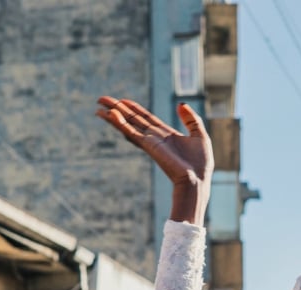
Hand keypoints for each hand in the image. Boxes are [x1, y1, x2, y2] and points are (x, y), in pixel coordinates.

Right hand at [96, 97, 213, 224]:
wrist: (197, 180)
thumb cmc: (201, 164)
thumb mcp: (200, 136)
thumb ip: (191, 119)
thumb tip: (180, 103)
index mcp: (167, 135)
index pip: (146, 118)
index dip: (134, 108)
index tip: (122, 100)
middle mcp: (155, 138)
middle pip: (133, 119)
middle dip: (118, 108)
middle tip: (101, 99)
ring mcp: (150, 142)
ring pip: (128, 124)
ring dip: (113, 115)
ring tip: (99, 106)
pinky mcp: (148, 146)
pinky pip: (131, 132)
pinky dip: (120, 123)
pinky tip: (110, 115)